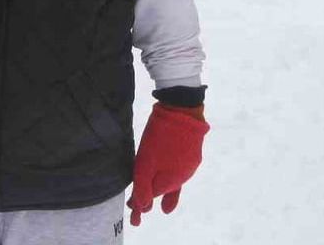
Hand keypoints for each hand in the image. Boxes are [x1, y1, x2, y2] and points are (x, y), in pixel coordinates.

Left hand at [128, 104, 208, 226]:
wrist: (182, 108)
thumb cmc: (160, 137)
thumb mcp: (146, 163)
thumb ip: (143, 186)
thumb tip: (142, 207)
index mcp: (172, 181)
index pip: (152, 196)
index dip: (139, 204)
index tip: (131, 213)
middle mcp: (184, 176)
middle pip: (163, 189)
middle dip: (150, 198)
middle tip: (137, 207)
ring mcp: (190, 163)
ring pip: (171, 178)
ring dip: (161, 186)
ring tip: (156, 198)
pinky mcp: (192, 150)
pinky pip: (177, 167)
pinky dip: (169, 173)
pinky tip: (168, 174)